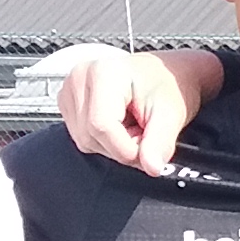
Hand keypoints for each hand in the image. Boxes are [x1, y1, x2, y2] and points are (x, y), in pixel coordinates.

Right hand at [51, 44, 199, 172]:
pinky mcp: (68, 104)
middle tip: (144, 131)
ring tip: (133, 125)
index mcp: (103, 73)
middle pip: (91, 136)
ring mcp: (69, 91)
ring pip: (85, 141)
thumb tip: (152, 167)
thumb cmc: (165, 86)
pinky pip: (83, 138)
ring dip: (114, 145)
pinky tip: (119, 125)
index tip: (148, 149)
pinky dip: (105, 140)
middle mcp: (79, 79)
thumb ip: (160, 142)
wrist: (160, 76)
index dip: (127, 148)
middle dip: (122, 147)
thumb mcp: (171, 113)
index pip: (101, 126)